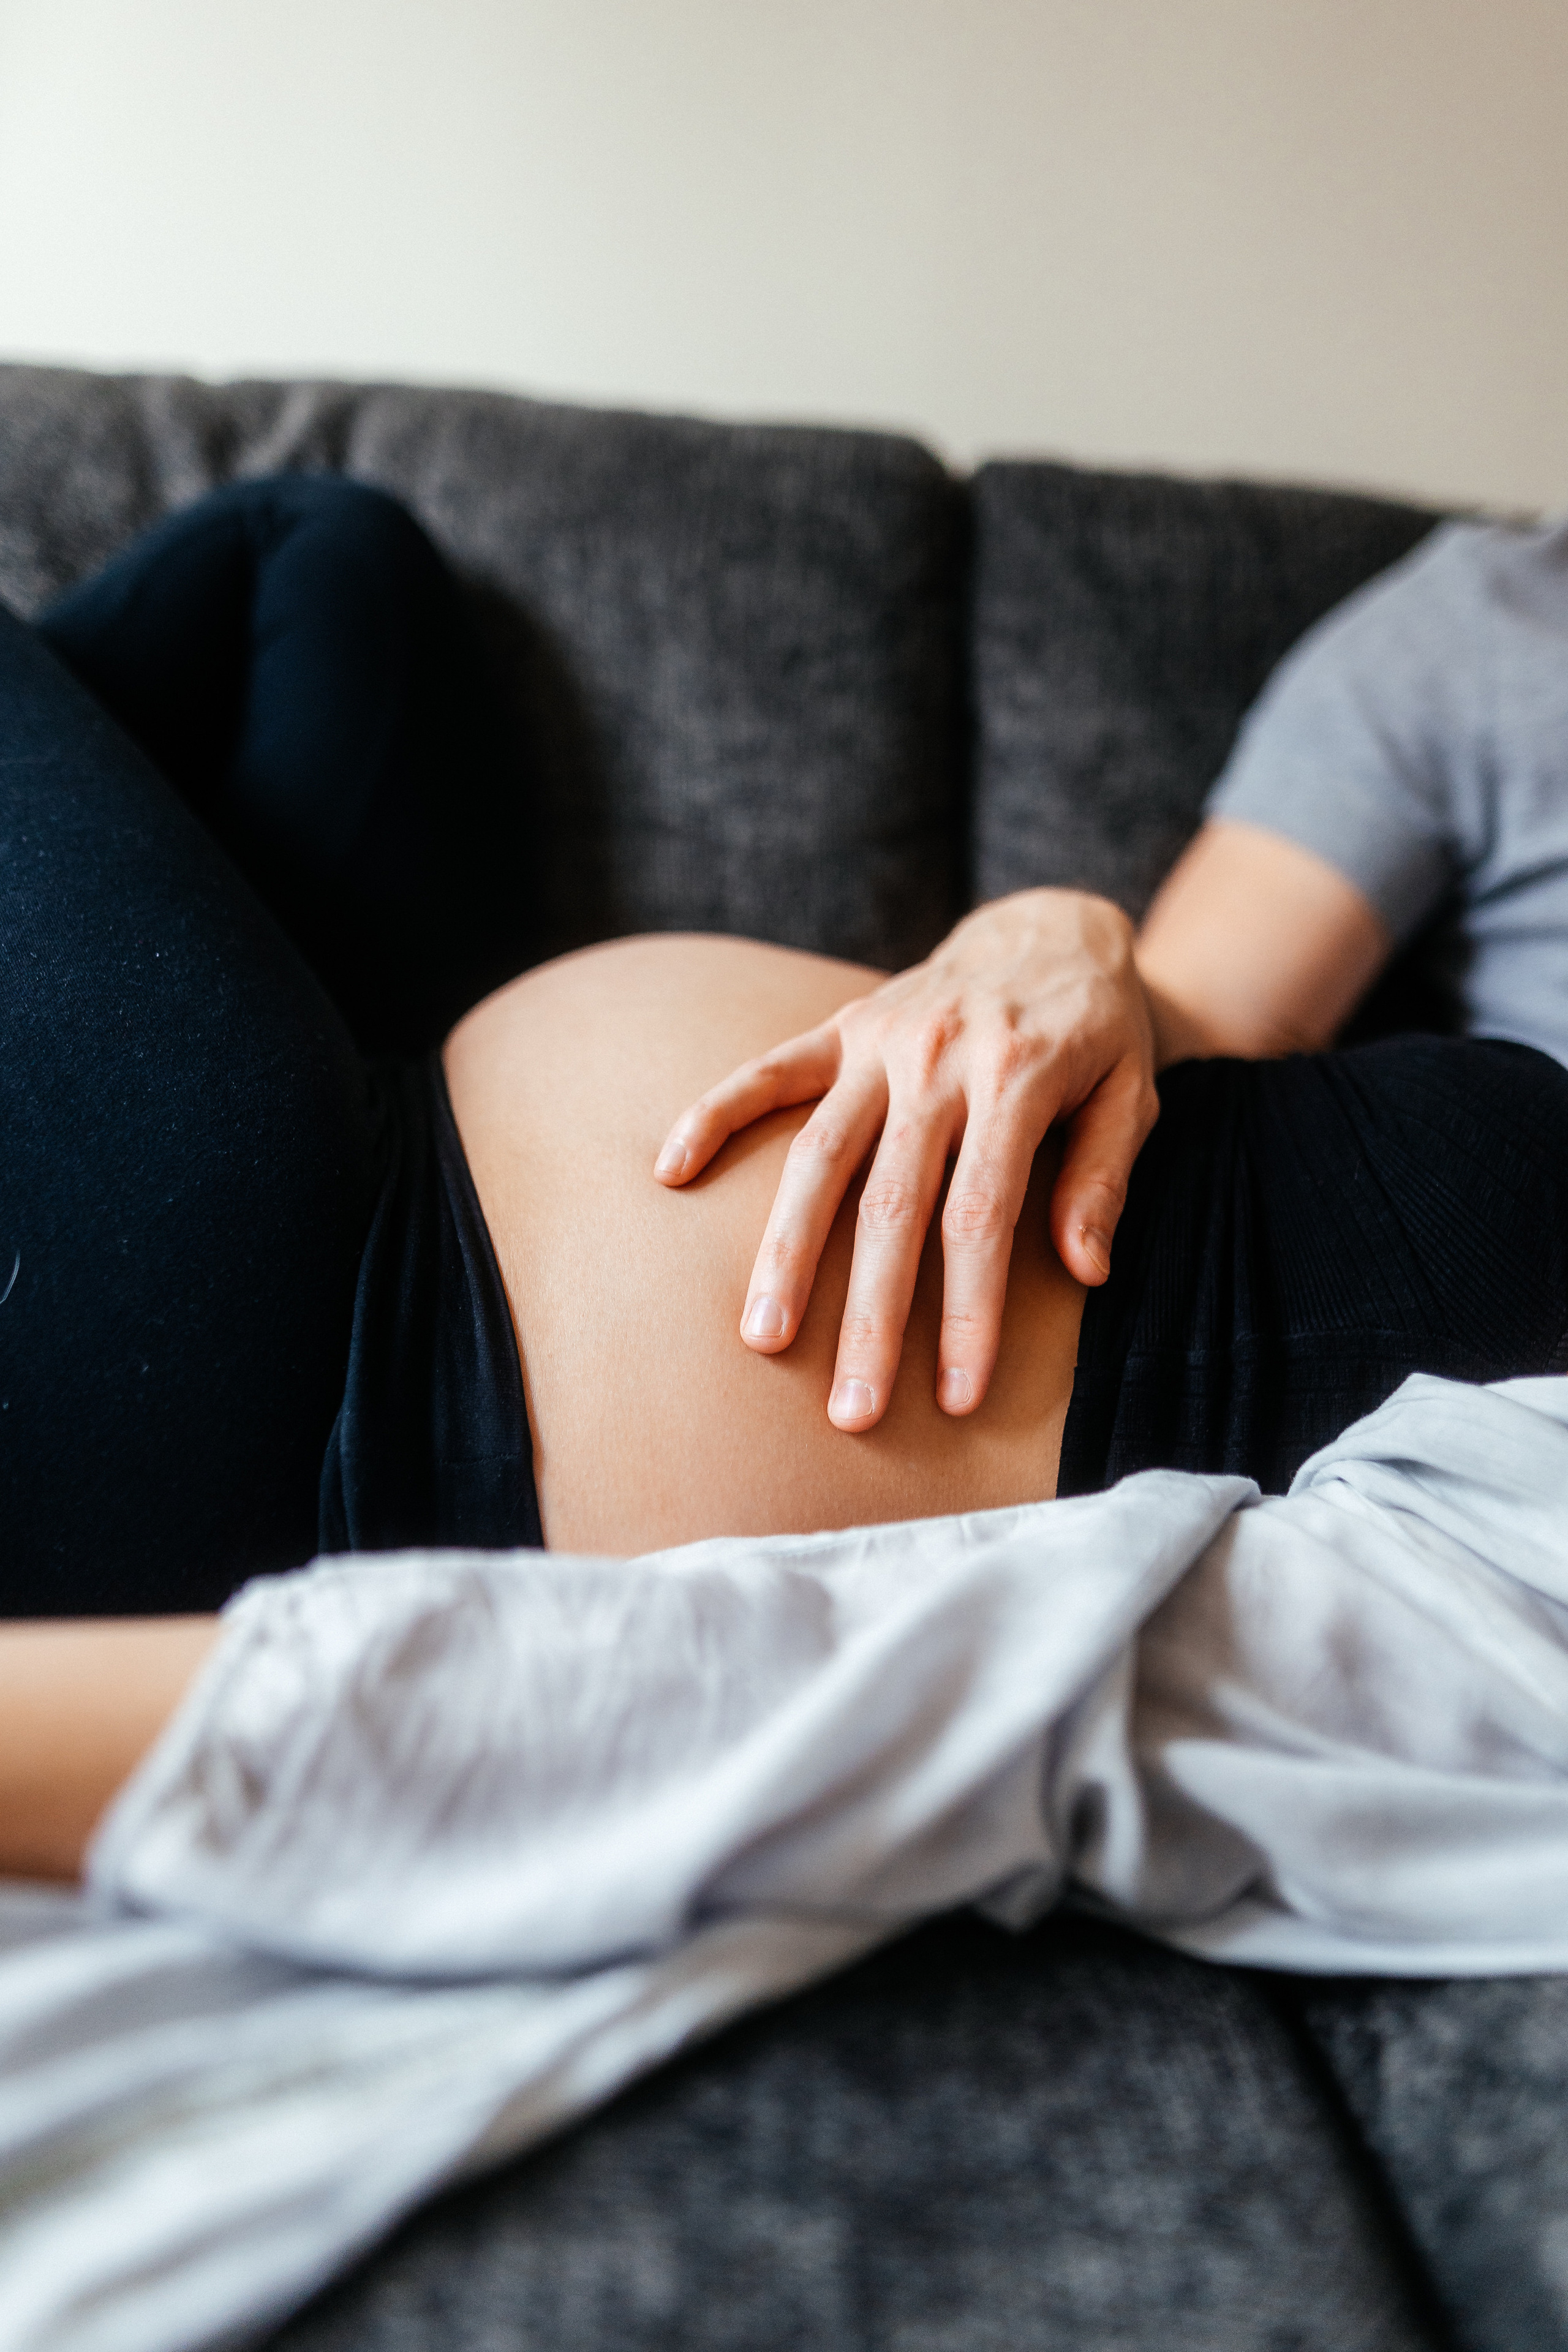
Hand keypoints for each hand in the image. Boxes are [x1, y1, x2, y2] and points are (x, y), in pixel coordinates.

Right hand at [653, 890, 1158, 1430]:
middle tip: (852, 1408)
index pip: (981, 1215)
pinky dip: (712, 1114)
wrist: (1049, 928)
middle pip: (890, 1204)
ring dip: (786, 1252)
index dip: (967, 1311)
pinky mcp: (840, 1029)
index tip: (956, 1396)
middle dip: (869, 1314)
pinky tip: (670, 1172)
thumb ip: (1105, 1176)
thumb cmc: (1097, 1032)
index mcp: (1017, 1076)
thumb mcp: (1136, 1093)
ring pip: (816, 1154)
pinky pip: (765, 1072)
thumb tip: (1086, 1270)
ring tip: (760, 1336)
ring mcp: (879, 1041)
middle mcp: (936, 1057)